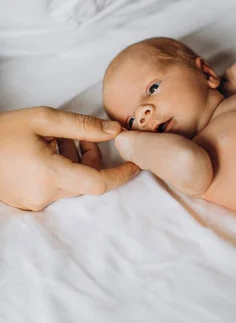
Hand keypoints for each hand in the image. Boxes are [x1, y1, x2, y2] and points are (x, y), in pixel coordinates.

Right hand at [0, 107, 139, 210]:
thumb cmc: (4, 130)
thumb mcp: (44, 119)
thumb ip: (83, 126)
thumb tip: (115, 131)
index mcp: (50, 174)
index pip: (98, 183)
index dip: (121, 175)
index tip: (135, 164)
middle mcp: (44, 194)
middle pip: (86, 180)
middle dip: (92, 157)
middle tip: (80, 135)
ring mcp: (35, 202)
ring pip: (72, 183)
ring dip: (75, 161)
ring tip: (57, 138)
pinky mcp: (28, 203)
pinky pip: (56, 188)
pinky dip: (61, 169)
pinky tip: (47, 150)